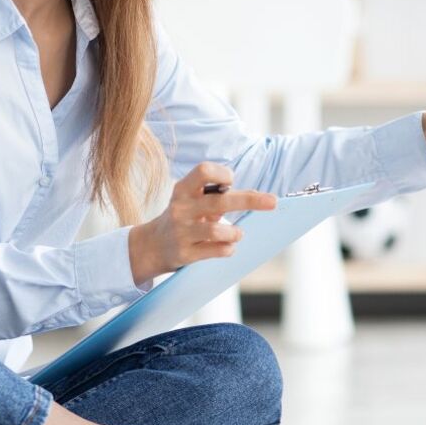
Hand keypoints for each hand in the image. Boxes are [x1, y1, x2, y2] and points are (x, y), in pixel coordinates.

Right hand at [128, 163, 276, 282]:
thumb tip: (258, 196)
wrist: (153, 246)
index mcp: (183, 190)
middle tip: (272, 202)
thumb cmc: (185, 218)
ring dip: (235, 232)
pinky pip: (217, 250)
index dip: (222, 173)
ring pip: (217, 230)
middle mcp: (181, 209)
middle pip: (220, 202)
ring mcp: (182, 232)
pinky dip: (228, 248)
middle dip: (250, 200)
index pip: (203, 170)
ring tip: (237, 233)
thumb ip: (219, 196)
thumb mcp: (194, 201)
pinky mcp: (185, 253)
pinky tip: (228, 246)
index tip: (231, 182)